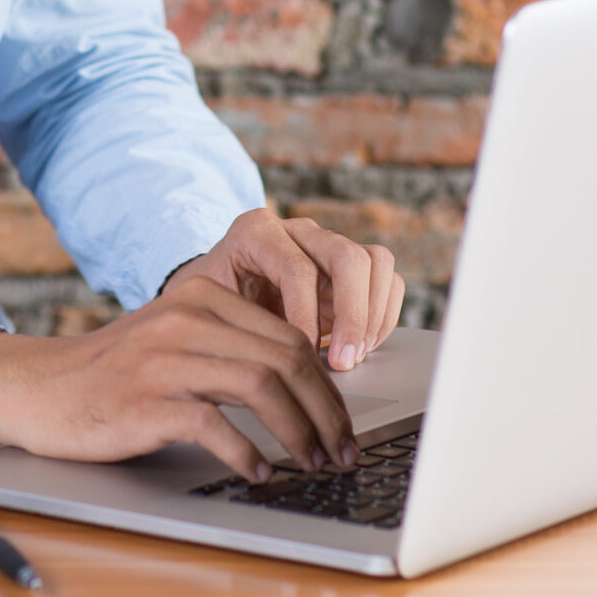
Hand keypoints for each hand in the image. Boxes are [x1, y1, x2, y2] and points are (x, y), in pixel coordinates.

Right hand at [0, 276, 356, 482]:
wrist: (36, 389)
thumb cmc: (113, 376)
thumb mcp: (174, 341)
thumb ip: (229, 349)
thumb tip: (308, 393)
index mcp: (201, 295)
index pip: (289, 336)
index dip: (328, 386)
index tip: (342, 425)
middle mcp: (185, 317)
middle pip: (285, 358)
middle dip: (326, 412)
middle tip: (342, 452)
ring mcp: (163, 357)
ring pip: (261, 385)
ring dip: (300, 432)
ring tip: (313, 464)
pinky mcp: (144, 399)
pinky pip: (214, 425)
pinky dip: (246, 453)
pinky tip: (258, 473)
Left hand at [162, 207, 406, 373]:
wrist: (214, 295)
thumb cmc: (210, 304)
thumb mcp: (211, 311)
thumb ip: (241, 327)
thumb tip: (279, 365)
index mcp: (256, 232)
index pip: (296, 268)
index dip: (305, 315)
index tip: (303, 352)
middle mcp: (297, 232)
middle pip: (347, 256)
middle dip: (353, 314)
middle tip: (345, 360)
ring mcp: (328, 246)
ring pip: (375, 261)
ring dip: (373, 314)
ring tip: (356, 353)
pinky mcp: (351, 268)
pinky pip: (386, 280)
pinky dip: (383, 315)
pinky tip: (363, 346)